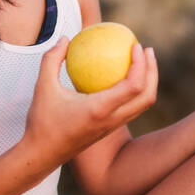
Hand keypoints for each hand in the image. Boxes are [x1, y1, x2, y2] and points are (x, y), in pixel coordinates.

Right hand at [23, 38, 157, 174]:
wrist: (41, 156)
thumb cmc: (41, 122)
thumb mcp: (42, 87)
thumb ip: (52, 59)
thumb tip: (65, 38)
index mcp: (100, 109)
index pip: (133, 86)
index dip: (141, 64)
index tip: (136, 46)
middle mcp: (112, 120)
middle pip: (147, 96)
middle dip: (153, 71)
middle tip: (147, 50)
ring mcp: (113, 127)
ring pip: (143, 105)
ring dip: (148, 82)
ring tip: (141, 61)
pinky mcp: (109, 130)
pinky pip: (131, 108)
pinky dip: (135, 91)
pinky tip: (122, 77)